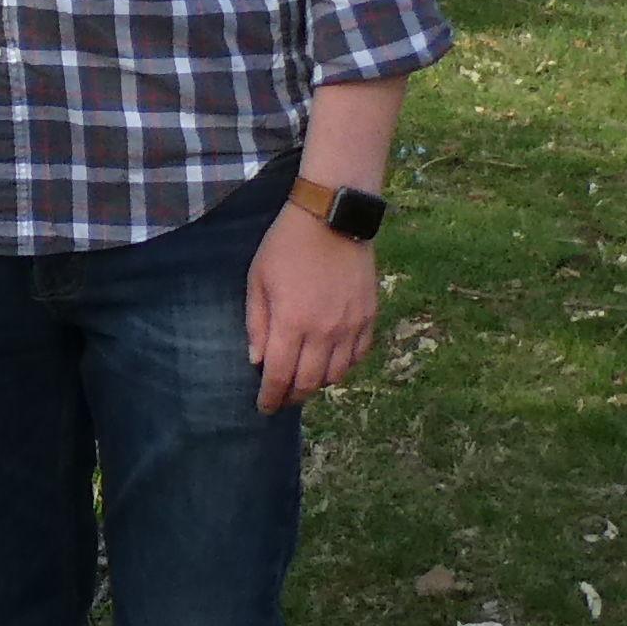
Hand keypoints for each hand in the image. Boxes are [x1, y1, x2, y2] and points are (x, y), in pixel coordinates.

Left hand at [245, 203, 378, 413]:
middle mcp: (324, 331)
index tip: (264, 407)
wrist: (332, 218)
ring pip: (337, 375)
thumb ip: (257, 323)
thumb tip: (259, 361)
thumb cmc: (286, 246)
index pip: (280, 376)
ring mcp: (351, 326)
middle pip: (309, 382)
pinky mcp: (369, 317)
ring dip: (318, 383)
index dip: (271, 397)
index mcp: (291, 322)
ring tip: (304, 380)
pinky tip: (331, 362)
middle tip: (282, 398)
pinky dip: (344, 366)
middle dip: (292, 396)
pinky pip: (359, 356)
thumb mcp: (258, 280)